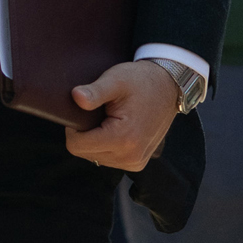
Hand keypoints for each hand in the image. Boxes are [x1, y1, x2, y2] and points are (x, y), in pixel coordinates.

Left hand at [65, 60, 179, 171]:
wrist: (168, 87)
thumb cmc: (140, 81)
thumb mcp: (116, 80)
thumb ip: (94, 91)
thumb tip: (76, 97)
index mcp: (123, 139)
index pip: (76, 145)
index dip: (73, 127)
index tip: (84, 110)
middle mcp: (130, 156)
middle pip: (84, 152)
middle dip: (85, 133)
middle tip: (99, 112)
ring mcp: (135, 162)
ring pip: (95, 157)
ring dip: (96, 140)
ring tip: (109, 119)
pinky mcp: (137, 163)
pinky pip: (108, 158)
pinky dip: (106, 145)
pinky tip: (115, 128)